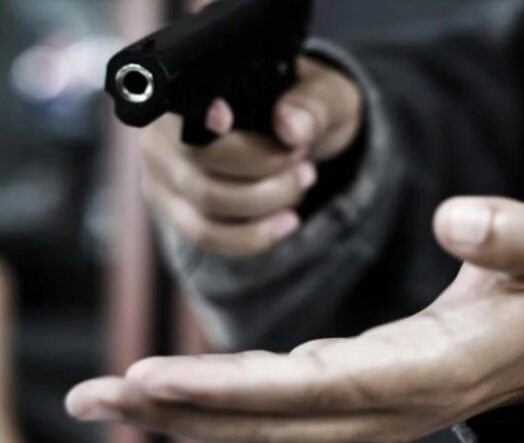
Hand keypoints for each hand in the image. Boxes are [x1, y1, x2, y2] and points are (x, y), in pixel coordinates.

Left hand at [66, 198, 523, 442]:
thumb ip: (510, 235)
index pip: (317, 386)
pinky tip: (181, 389)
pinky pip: (284, 406)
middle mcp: (391, 404)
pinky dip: (227, 400)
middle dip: (184, 408)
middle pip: (275, 418)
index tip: (156, 378)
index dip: (236, 388)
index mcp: (428, 370)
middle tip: (95, 395)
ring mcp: (373, 406)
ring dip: (192, 409)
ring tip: (114, 395)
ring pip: (271, 421)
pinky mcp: (362, 394)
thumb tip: (456, 218)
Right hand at [142, 58, 362, 255]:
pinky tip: (287, 221)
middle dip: (266, 169)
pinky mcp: (175, 211)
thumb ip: (312, 105)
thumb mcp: (323, 95)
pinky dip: (253, 235)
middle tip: (304, 163)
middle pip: (201, 161)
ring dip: (266, 202)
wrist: (299, 138)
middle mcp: (162, 129)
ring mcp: (162, 174)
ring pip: (207, 203)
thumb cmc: (303, 109)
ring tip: (301, 184)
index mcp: (190, 85)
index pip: (182, 106)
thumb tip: (292, 127)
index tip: (229, 120)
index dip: (206, 119)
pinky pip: (207, 235)